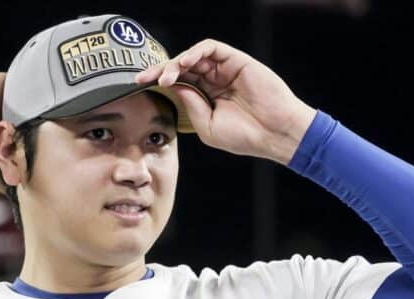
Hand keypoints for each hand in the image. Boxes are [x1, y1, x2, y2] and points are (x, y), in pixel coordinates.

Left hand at [135, 39, 316, 164]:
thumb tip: (173, 86)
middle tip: (143, 78)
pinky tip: (184, 63)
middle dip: (160, 70)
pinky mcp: (236, 60)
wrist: (274, 134)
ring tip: (165, 76)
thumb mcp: (207, 126)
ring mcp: (225, 69)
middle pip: (181, 67)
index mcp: (207, 97)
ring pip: (194, 56)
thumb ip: (190, 104)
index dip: (158, 81)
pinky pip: (211, 48)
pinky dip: (195, 52)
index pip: (178, 82)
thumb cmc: (245, 136)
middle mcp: (214, 80)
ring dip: (175, 62)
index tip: (139, 85)